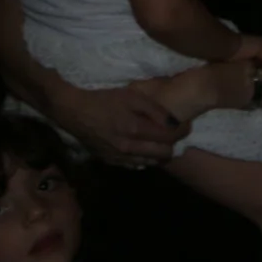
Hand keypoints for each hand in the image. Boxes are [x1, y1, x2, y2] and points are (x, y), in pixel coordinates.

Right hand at [52, 79, 188, 168]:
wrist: (74, 112)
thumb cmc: (106, 100)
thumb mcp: (133, 96)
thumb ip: (156, 110)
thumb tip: (175, 123)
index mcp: (135, 130)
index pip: (169, 138)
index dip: (182, 131)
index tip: (187, 125)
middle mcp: (128, 148)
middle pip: (162, 154)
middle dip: (174, 144)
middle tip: (176, 134)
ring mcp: (118, 157)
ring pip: (150, 163)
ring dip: (160, 154)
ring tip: (163, 141)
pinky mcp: (110, 161)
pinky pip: (134, 165)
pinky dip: (145, 159)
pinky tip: (146, 149)